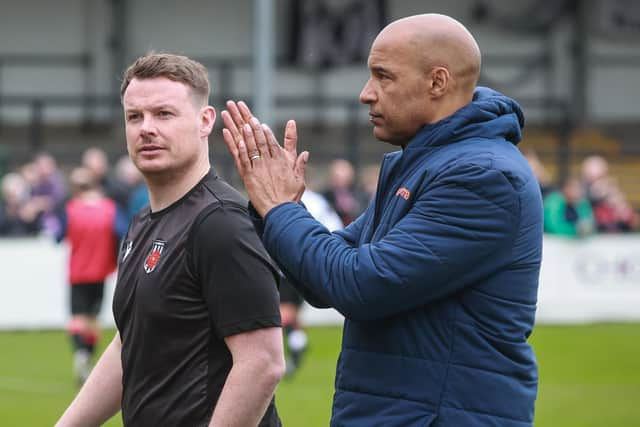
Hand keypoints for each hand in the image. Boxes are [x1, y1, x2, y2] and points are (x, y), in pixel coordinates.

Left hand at [222, 101, 308, 216]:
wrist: (280, 212)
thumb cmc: (290, 196)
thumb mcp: (299, 178)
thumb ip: (300, 163)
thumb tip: (305, 152)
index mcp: (280, 160)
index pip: (270, 140)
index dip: (262, 129)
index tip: (255, 119)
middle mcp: (268, 160)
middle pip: (257, 137)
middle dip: (247, 120)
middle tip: (238, 107)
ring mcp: (257, 167)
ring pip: (246, 143)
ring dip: (237, 127)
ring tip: (229, 114)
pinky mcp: (248, 175)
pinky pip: (240, 157)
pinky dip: (234, 144)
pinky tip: (228, 133)